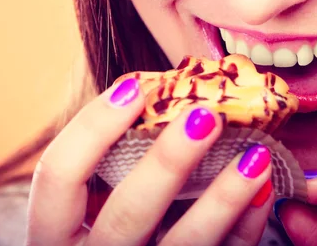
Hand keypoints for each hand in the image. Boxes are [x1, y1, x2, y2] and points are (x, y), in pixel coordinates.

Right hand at [25, 78, 274, 245]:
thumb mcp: (88, 200)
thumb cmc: (106, 225)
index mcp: (54, 232)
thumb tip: (156, 90)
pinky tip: (262, 189)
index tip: (135, 86)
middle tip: (205, 116)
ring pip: (183, 245)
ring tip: (256, 154)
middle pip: (127, 214)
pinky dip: (244, 226)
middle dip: (168, 161)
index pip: (57, 175)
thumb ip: (108, 160)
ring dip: (223, 197)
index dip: (92, 126)